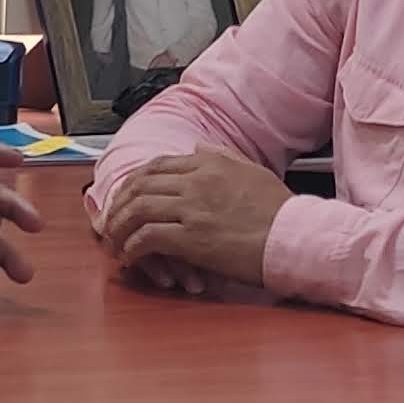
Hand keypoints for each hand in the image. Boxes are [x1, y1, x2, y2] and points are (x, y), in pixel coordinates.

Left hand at [99, 149, 288, 291]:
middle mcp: (196, 181)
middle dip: (117, 203)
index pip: (157, 166)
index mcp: (209, 163)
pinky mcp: (191, 237)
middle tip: (109, 221)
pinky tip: (130, 257)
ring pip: (137, 209)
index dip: (133, 182)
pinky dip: (132, 247)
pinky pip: (148, 237)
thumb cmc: (278, 210)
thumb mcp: (252, 170)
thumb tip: (199, 145)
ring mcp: (192, 208)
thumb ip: (222, 155)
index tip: (123, 197)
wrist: (294, 237)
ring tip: (114, 242)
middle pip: (140, 185)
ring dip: (119, 226)